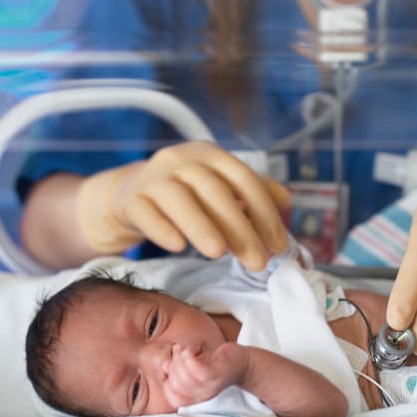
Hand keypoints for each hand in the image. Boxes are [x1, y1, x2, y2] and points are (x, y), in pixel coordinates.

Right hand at [76, 141, 289, 270]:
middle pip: (215, 191)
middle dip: (240, 228)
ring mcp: (153, 177)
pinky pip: (146, 213)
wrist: (130, 195)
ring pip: (179, 199)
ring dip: (201, 226)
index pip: (243, 179)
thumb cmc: (185, 194)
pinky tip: (177, 246)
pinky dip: (162, 229)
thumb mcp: (218, 185)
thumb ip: (252, 192)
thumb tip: (286, 202)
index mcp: (209, 154)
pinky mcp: (131, 199)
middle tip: (257, 262)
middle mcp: (181, 159)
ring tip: (218, 254)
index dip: (264, 212)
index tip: (277, 245)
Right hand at [162, 343, 248, 408]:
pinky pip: (198, 371)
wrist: (242, 361)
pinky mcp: (217, 374)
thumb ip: (176, 367)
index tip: (174, 365)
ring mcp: (210, 386)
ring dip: (180, 359)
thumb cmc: (214, 362)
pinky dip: (189, 358)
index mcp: (194, 396)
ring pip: (184, 378)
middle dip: (173, 364)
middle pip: (176, 384)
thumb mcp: (191, 366)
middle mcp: (202, 395)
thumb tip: (165, 366)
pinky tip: (191, 350)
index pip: (172, 397)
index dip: (168, 380)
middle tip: (181, 352)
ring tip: (186, 349)